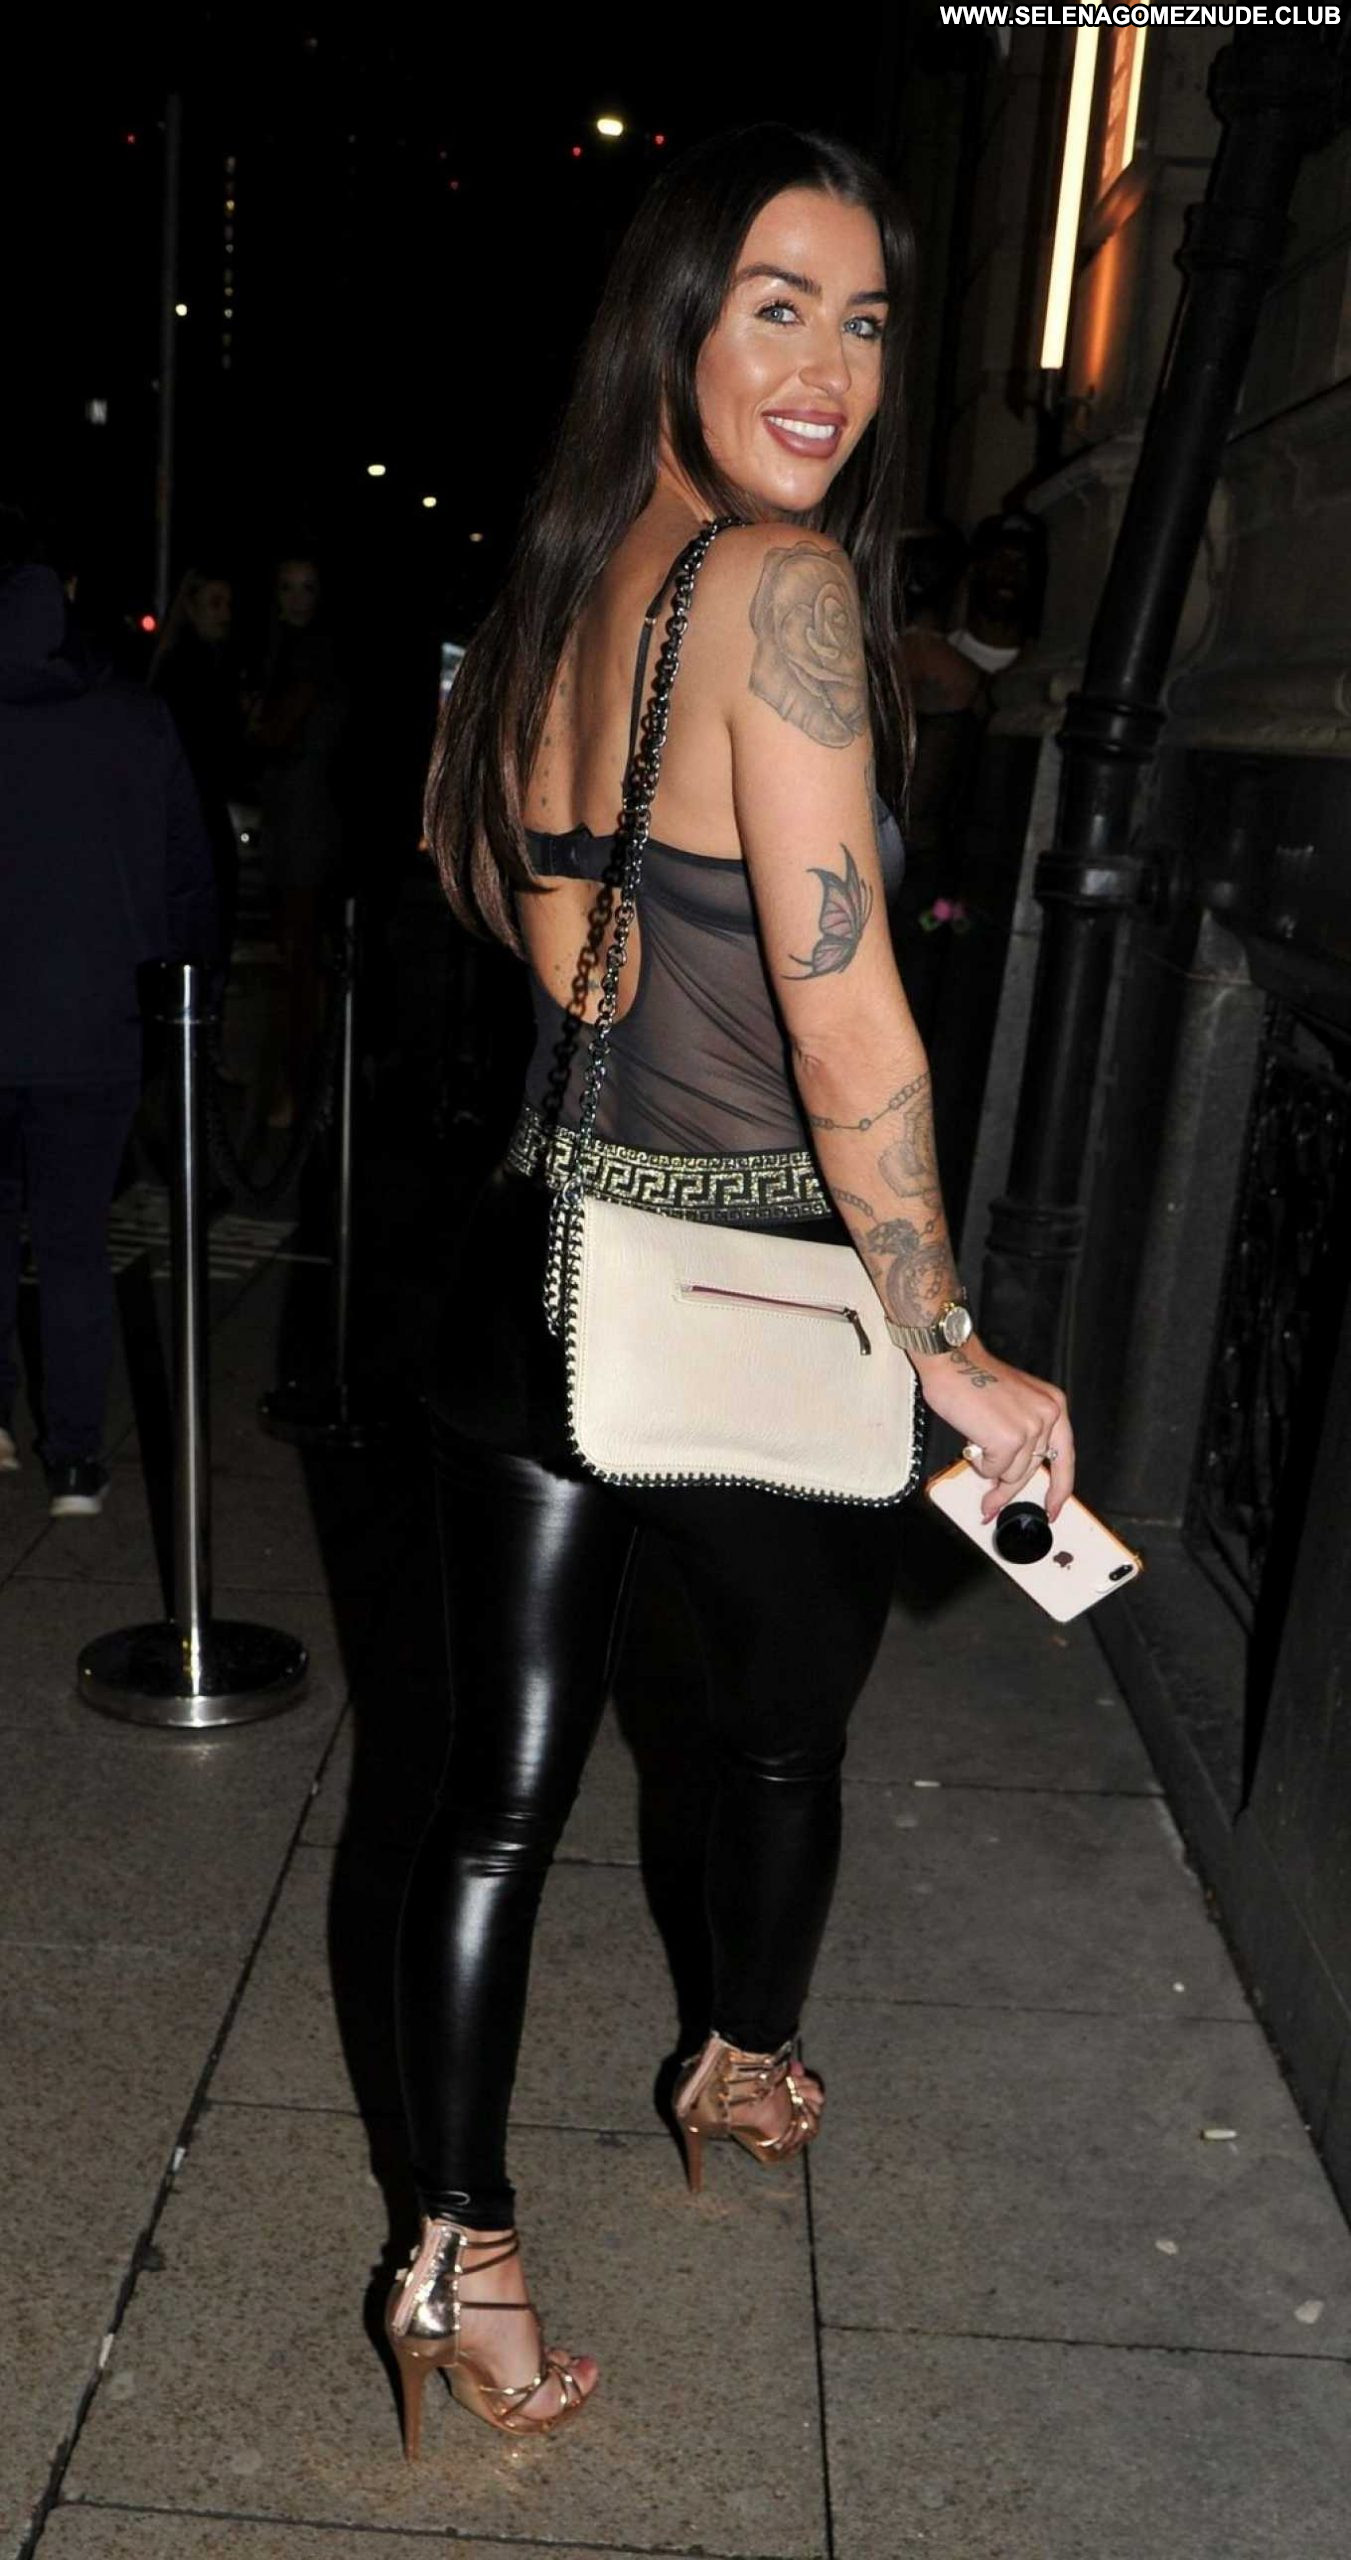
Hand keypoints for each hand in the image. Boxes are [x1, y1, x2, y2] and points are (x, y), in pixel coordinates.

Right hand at [912, 1336, 1074, 1522]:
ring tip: (975, 1444)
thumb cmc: (973, 1377)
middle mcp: (1048, 1416)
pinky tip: (972, 1440)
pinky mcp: (1009, 1439)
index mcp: (1053, 1405)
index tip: (1053, 1508)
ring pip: (1011, 1474)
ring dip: (989, 1467)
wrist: (953, 1361)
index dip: (1059, 1489)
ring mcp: (1030, 1428)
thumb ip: (1023, 1435)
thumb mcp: (1015, 1402)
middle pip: (1033, 1470)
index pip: (1065, 1457)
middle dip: (1009, 1489)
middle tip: (991, 1503)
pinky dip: (978, 1462)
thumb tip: (1011, 1473)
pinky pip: (993, 1470)